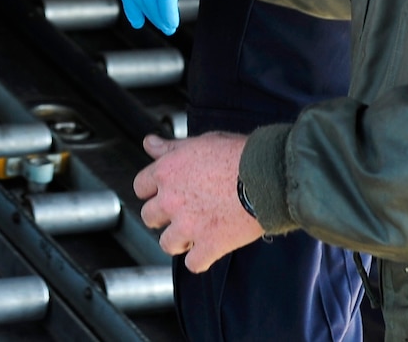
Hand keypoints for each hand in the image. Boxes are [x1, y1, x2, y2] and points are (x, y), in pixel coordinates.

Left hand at [135, 132, 261, 271]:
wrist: (266, 176)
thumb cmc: (237, 155)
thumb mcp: (200, 142)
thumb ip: (171, 147)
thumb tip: (149, 144)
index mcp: (166, 172)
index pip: (140, 187)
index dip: (152, 191)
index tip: (163, 193)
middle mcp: (171, 200)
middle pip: (149, 217)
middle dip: (163, 217)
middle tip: (180, 214)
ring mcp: (188, 226)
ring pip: (167, 244)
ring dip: (179, 240)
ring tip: (193, 235)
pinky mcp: (209, 246)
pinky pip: (194, 264)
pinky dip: (201, 259)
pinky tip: (209, 250)